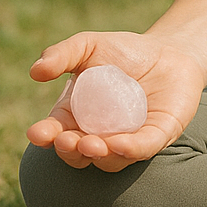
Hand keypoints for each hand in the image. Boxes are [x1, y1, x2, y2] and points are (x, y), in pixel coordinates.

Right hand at [26, 32, 206, 172]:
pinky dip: (131, 150)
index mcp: (76, 117)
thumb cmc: (125, 51)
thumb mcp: (89, 46)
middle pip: (79, 154)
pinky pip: (143, 149)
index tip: (38, 132)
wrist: (170, 50)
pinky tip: (121, 144)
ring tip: (92, 144)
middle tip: (69, 140)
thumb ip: (61, 55)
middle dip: (70, 151)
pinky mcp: (158, 136)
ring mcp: (129, 139)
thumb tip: (36, 72)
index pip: (55, 133)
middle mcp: (100, 134)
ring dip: (100, 156)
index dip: (45, 136)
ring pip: (110, 160)